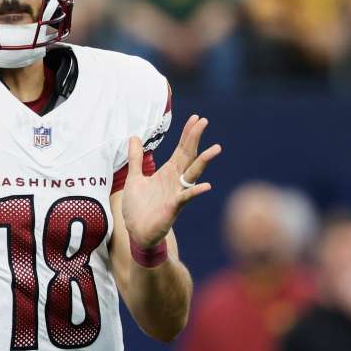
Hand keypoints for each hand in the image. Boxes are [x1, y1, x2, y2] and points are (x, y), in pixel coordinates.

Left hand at [122, 114, 221, 247]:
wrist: (136, 232)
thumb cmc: (138, 207)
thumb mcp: (134, 178)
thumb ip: (136, 158)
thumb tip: (134, 137)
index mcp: (167, 173)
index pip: (181, 149)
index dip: (188, 134)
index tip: (196, 118)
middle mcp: (175, 181)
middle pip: (188, 156)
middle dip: (195, 139)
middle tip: (204, 121)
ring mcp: (176, 193)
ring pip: (192, 174)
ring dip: (203, 162)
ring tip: (216, 149)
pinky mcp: (173, 208)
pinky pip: (186, 198)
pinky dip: (196, 191)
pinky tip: (206, 185)